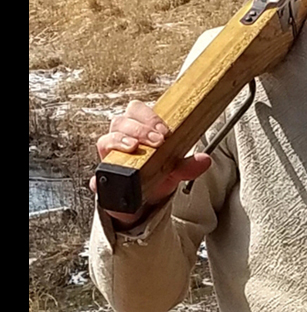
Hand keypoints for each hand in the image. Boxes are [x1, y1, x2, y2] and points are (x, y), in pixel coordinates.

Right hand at [89, 100, 211, 225]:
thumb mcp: (174, 170)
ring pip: (106, 139)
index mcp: (138, 129)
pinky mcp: (103, 176)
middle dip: (139, 129)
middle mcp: (121, 137)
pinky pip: (97, 171)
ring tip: (133, 148)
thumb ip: (188, 165)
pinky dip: (103, 171)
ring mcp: (110, 155)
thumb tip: (204, 160)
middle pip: (121, 121)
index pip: (137, 110)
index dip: (149, 117)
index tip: (164, 131)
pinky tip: (112, 172)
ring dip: (120, 140)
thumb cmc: (154, 175)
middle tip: (156, 141)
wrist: (142, 201)